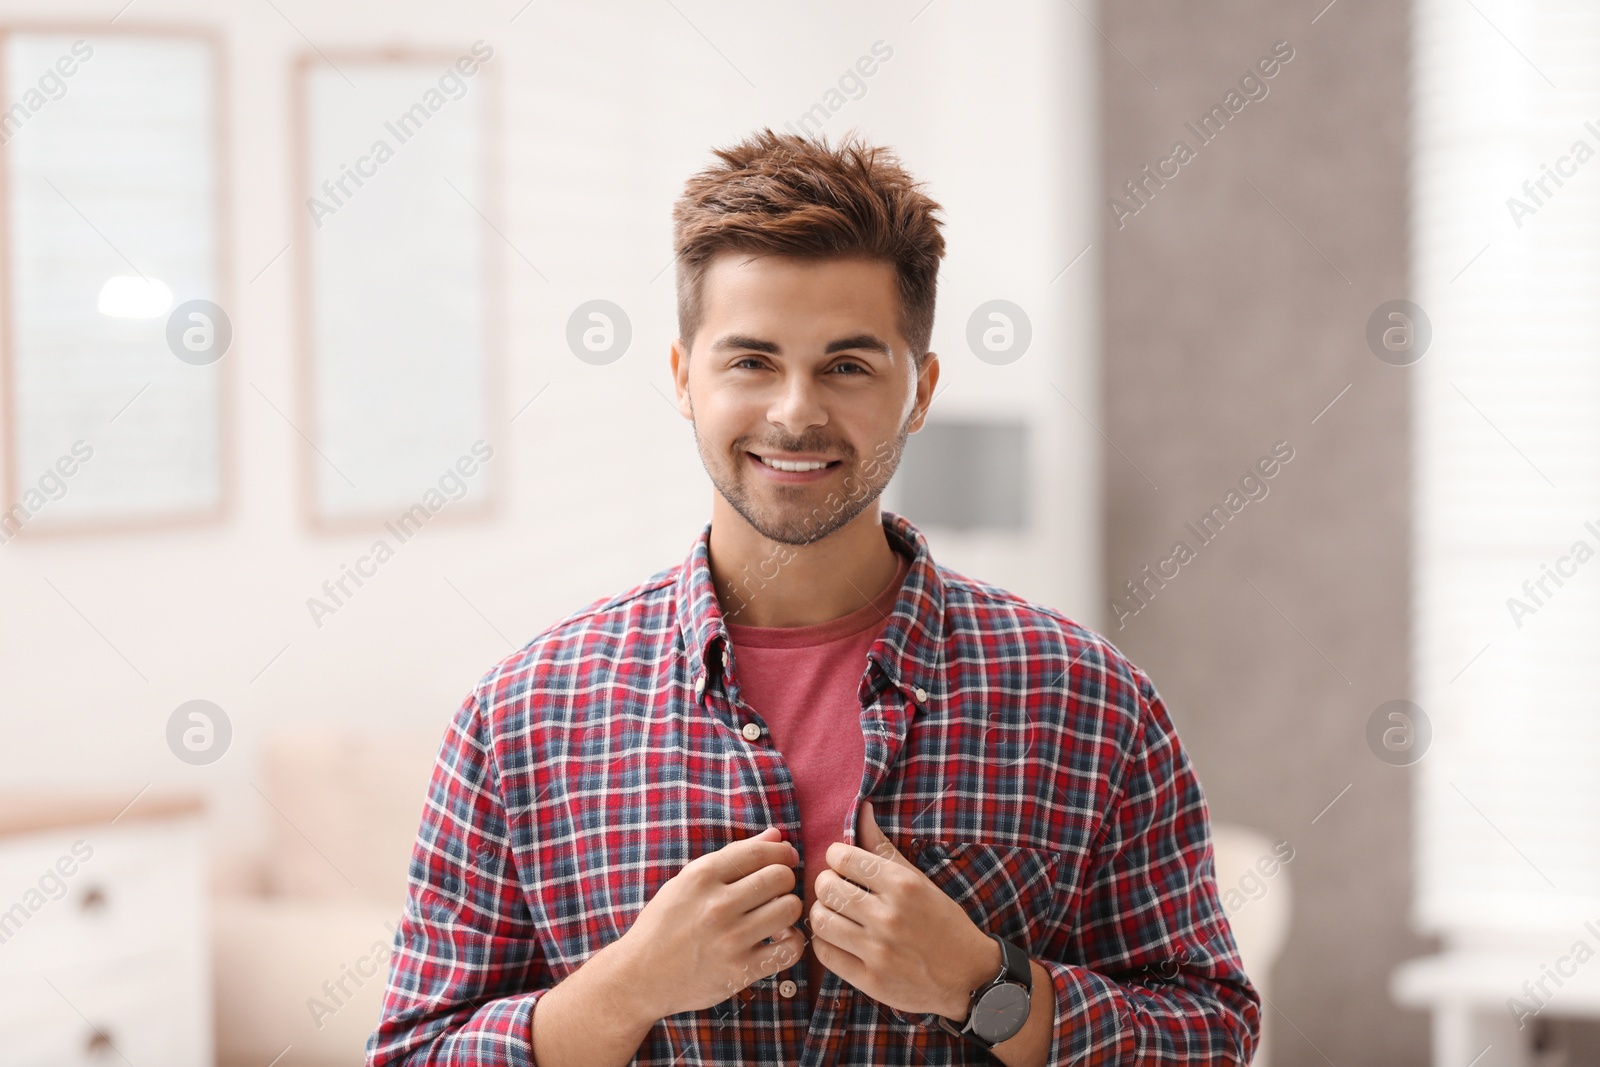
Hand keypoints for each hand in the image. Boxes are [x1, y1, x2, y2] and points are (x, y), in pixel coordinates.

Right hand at [616, 826, 804, 1018]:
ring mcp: (730, 939)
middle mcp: (716, 905)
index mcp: (701, 876)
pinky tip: (778, 939)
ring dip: (789, 909)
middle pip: (780, 877)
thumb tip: (776, 836)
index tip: (785, 858)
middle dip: (784, 879)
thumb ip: (733, 856)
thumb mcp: (689, 881)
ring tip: (776, 914)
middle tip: (775, 890)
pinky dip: (792, 941)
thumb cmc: (665, 924)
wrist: (640, 976)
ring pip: (789, 908)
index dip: (781, 852)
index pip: (759, 852)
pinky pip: (790, 948)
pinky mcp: (740, 971)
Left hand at [808, 801, 998, 1019]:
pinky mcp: (870, 980)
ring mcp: (878, 951)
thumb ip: (884, 848)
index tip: (842, 864)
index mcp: (903, 885)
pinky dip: (824, 942)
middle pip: (826, 887)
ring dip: (821, 913)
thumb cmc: (943, 922)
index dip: (835, 857)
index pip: (843, 858)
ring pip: (819, 920)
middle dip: (826, 883)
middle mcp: (889, 916)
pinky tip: (837, 938)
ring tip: (834, 913)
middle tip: (836, 888)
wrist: (969, 976)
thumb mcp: (919, 880)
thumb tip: (862, 810)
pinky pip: (825, 953)